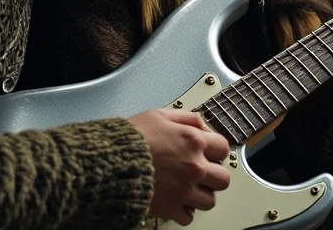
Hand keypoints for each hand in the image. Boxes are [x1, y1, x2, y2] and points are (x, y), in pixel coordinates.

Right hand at [129, 109, 230, 224]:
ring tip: (189, 190)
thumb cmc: (129, 139)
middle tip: (203, 175)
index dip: (216, 151)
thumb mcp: (158, 116)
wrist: (109, 162)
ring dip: (200, 196)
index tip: (210, 154)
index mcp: (193, 141)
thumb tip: (201, 124)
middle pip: (222, 179)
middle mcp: (194, 167)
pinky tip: (175, 202)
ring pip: (209, 201)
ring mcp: (184, 190)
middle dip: (214, 177)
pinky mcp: (171, 208)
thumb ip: (185, 118)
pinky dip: (182, 212)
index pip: (223, 148)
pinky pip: (188, 217)